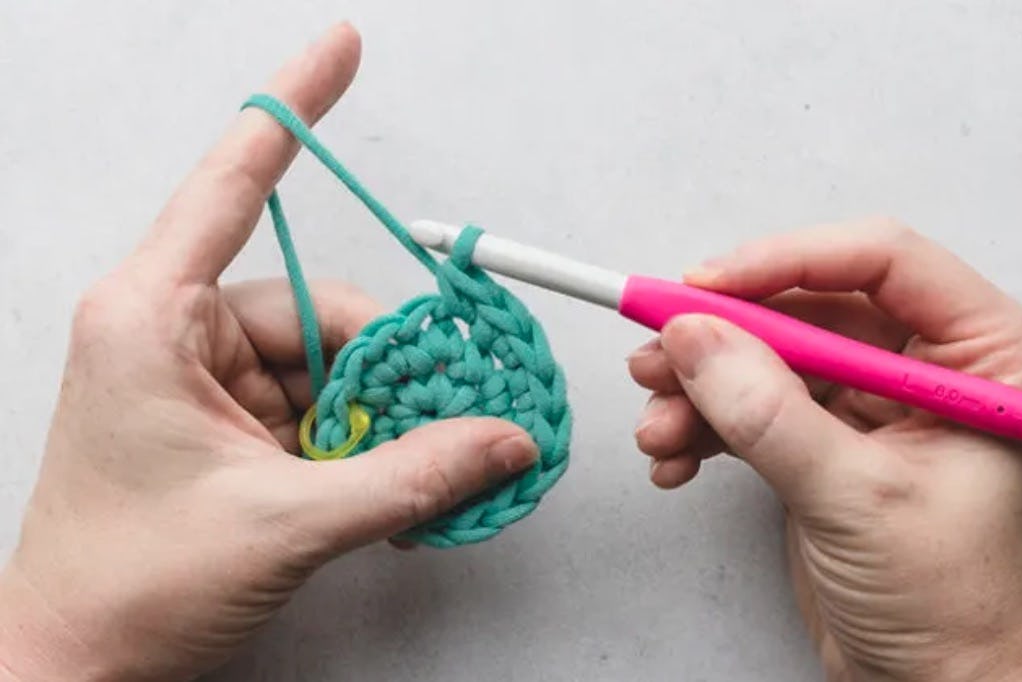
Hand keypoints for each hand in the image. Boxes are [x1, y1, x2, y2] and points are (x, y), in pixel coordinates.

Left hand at [0, 24, 536, 681]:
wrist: (75, 668)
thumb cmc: (128, 587)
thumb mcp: (283, 525)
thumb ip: (408, 477)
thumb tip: (504, 442)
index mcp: (152, 317)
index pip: (234, 182)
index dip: (297, 107)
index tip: (342, 43)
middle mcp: (177, 331)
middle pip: (326, 309)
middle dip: (400, 365)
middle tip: (472, 410)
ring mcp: (206, 379)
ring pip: (335, 365)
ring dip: (388, 415)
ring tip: (432, 466)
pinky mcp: (229, 422)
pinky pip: (323, 405)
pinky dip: (366, 439)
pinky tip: (395, 480)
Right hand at [628, 219, 1021, 681]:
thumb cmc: (949, 603)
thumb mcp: (857, 498)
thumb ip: (769, 413)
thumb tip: (692, 336)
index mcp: (986, 353)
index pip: (881, 260)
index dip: (785, 262)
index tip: (704, 287)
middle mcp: (931, 361)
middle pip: (809, 305)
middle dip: (725, 337)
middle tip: (657, 355)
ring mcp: (874, 399)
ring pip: (770, 354)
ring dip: (702, 388)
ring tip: (658, 427)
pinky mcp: (828, 436)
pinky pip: (756, 403)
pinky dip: (708, 426)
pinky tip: (677, 458)